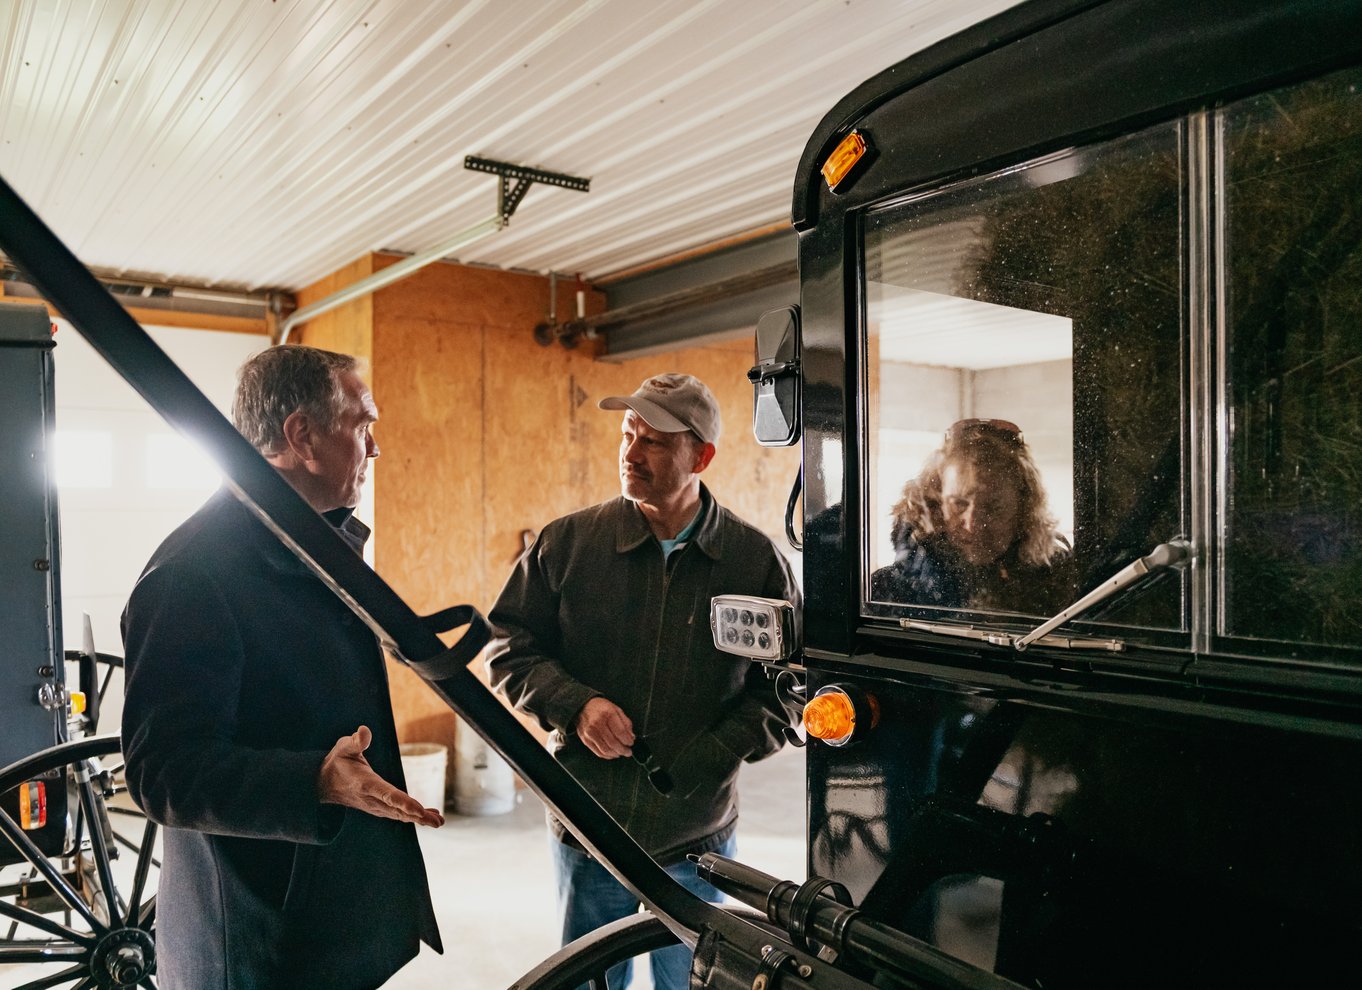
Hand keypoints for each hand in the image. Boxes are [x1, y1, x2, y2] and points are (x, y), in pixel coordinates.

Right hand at [318, 726, 443, 827]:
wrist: (323, 784)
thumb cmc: (338, 762)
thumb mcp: (343, 748)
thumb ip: (355, 741)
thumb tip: (364, 731)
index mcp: (365, 784)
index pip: (388, 795)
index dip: (404, 803)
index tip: (419, 811)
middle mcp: (371, 799)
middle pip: (398, 810)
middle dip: (418, 816)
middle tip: (438, 823)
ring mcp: (375, 806)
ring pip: (399, 814)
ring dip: (419, 819)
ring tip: (438, 822)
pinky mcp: (377, 807)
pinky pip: (397, 813)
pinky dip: (413, 816)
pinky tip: (430, 816)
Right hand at [575, 698, 634, 759]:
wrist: (582, 707)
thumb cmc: (600, 708)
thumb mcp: (616, 709)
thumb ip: (625, 722)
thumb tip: (631, 736)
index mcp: (607, 714)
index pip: (620, 732)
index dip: (627, 740)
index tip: (631, 742)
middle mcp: (597, 723)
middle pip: (613, 742)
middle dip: (623, 750)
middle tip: (628, 752)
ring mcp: (590, 733)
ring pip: (606, 750)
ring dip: (616, 754)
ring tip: (621, 753)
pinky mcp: (585, 740)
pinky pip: (598, 752)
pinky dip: (607, 756)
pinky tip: (612, 754)